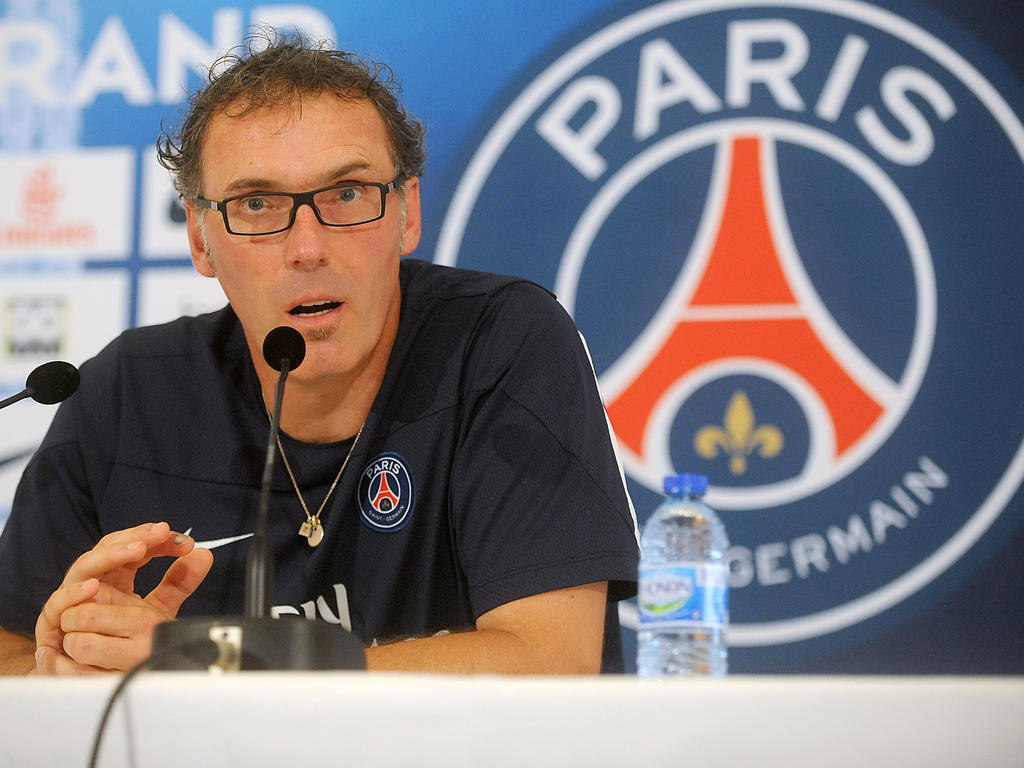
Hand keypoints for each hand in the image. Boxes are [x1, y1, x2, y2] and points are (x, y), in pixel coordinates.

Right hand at [33, 523, 213, 673]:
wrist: (84, 679)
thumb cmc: (117, 641)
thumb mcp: (153, 610)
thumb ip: (176, 584)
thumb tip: (204, 554)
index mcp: (114, 575)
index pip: (134, 548)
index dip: (155, 540)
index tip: (182, 540)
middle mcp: (91, 581)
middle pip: (109, 550)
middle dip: (134, 539)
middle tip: (160, 533)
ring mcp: (69, 600)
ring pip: (83, 569)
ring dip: (108, 557)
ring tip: (136, 550)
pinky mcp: (50, 624)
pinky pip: (57, 605)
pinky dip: (72, 595)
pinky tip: (92, 587)